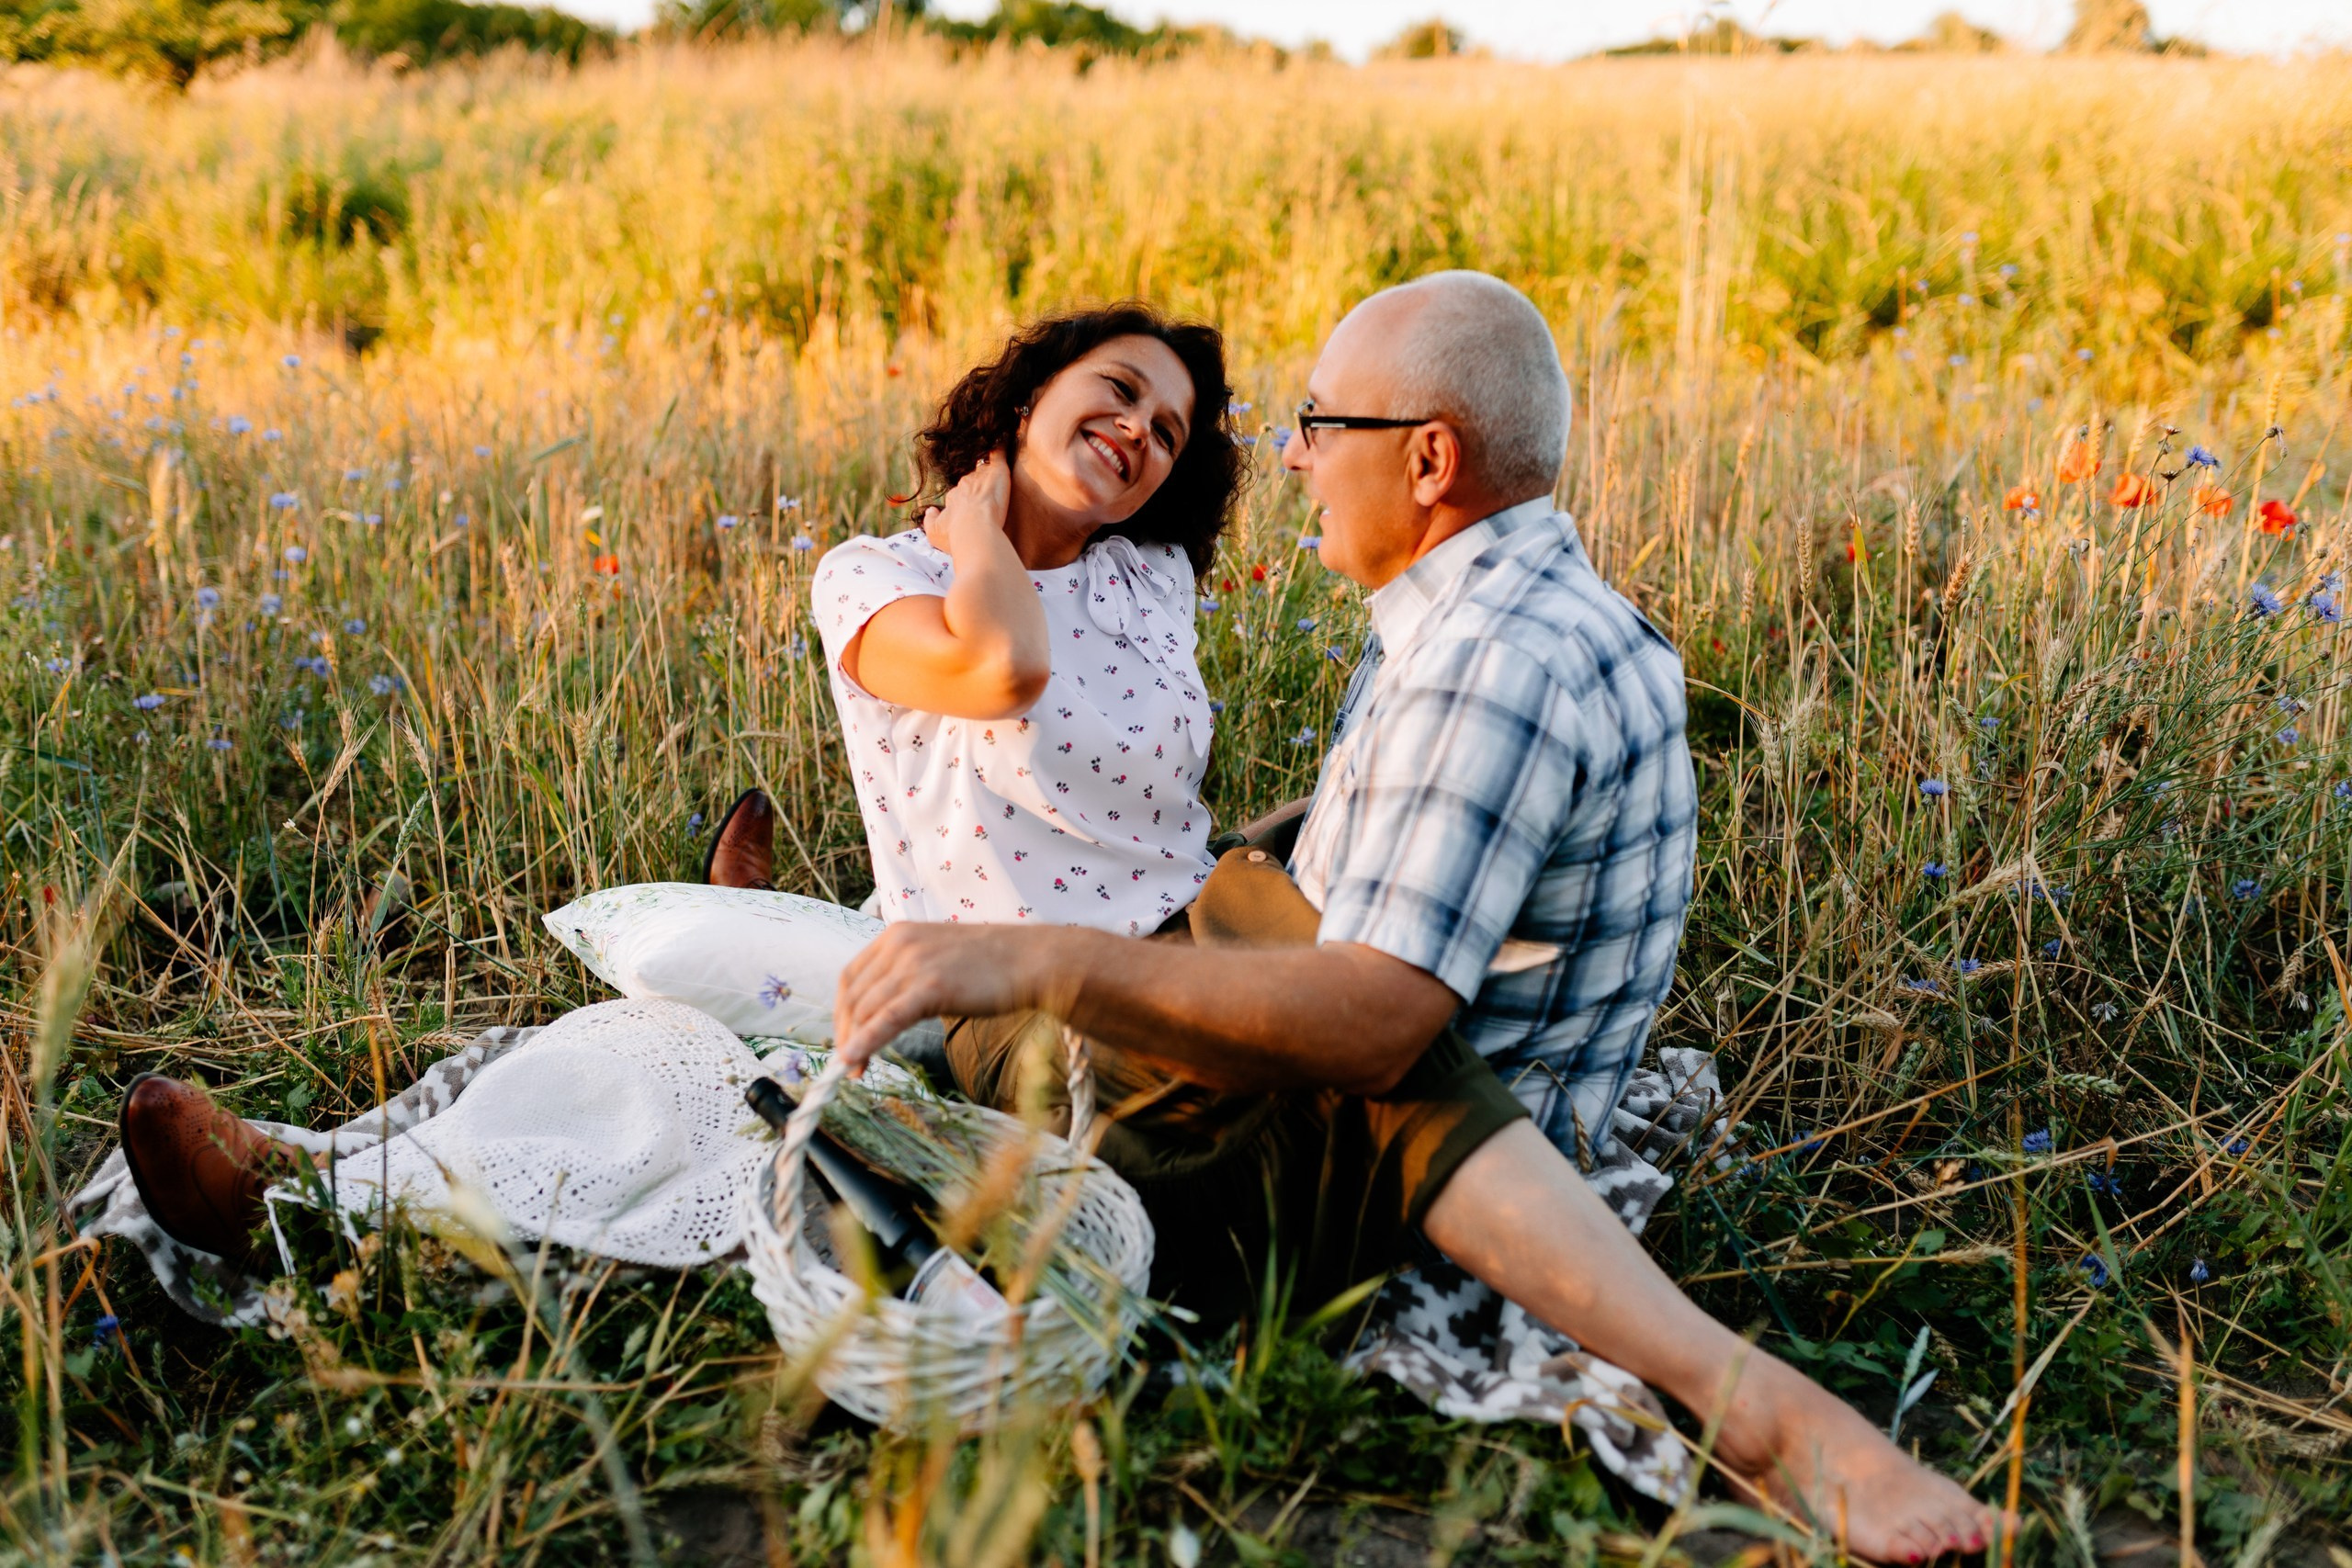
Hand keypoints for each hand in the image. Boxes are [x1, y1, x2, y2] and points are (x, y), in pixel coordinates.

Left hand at [833, 922, 1060, 1074]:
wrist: (1032, 959)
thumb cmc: (992, 964)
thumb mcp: (937, 957)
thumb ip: (908, 973)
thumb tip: (886, 1008)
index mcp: (896, 935)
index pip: (851, 977)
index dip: (842, 1012)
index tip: (844, 1038)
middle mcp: (899, 944)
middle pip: (853, 996)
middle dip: (844, 1033)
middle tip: (847, 1064)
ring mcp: (914, 964)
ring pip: (866, 1009)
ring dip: (853, 1044)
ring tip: (854, 1071)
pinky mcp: (931, 986)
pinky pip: (888, 1018)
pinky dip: (865, 1041)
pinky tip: (854, 1060)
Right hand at [921, 451, 1011, 554]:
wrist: (973, 530)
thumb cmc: (956, 535)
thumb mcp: (934, 532)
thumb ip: (929, 521)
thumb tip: (929, 510)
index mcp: (954, 498)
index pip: (959, 495)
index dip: (966, 501)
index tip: (973, 509)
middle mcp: (965, 485)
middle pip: (972, 481)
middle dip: (978, 486)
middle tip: (989, 496)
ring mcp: (980, 477)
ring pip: (985, 468)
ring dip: (990, 468)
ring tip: (997, 468)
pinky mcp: (997, 471)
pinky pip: (999, 454)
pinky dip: (1001, 447)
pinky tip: (1005, 441)